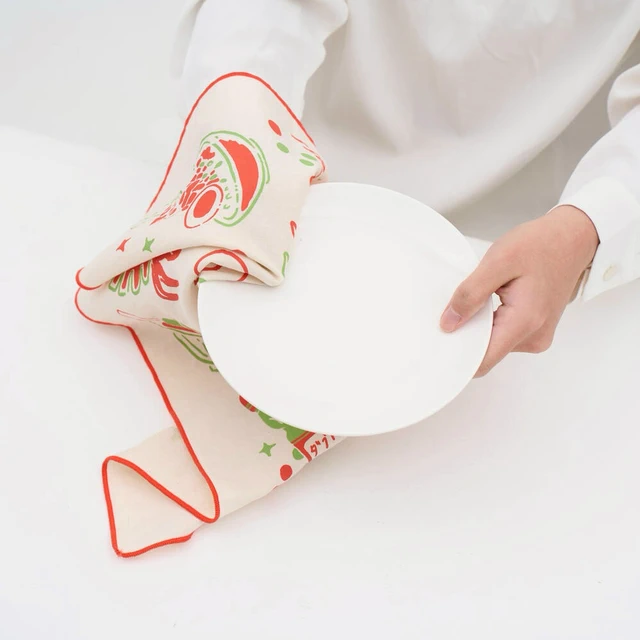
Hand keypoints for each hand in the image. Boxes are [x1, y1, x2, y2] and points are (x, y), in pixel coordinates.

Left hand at [440, 205, 598, 376]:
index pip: (483, 361)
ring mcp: (537, 336)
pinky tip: (487, 304)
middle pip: (487, 354)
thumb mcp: (498, 261)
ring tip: (475, 301)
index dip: (457, 356)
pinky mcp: (536, 330)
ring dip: (478, 328)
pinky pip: (504, 336)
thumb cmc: (541, 245)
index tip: (438, 344)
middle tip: (450, 312)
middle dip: (465, 338)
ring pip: (494, 345)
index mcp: (525, 322)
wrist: (574, 238)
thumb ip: (471, 294)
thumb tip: (448, 324)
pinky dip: (490, 324)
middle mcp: (534, 337)